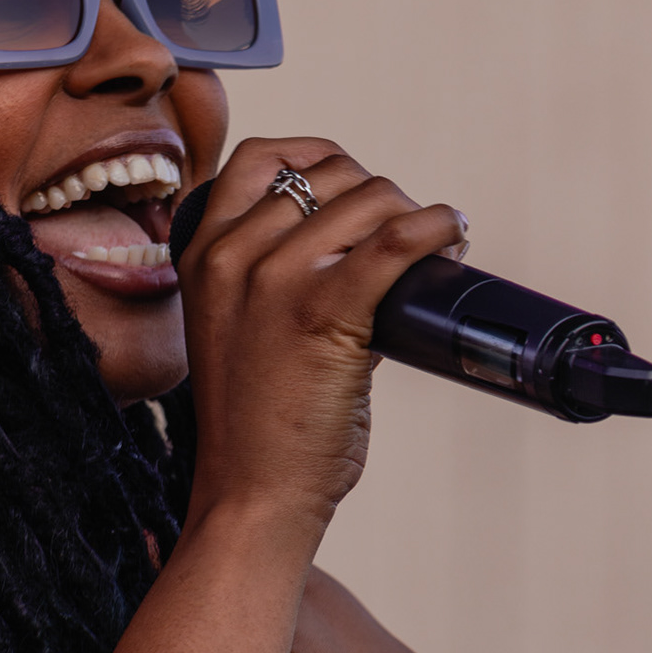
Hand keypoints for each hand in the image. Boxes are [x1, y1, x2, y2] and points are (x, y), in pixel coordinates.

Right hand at [176, 138, 466, 529]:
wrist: (251, 496)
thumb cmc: (254, 423)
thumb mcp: (232, 325)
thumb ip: (267, 274)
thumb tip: (355, 239)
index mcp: (200, 253)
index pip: (260, 156)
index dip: (318, 158)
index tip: (354, 188)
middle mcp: (230, 255)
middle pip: (327, 174)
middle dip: (378, 193)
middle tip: (406, 231)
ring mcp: (272, 280)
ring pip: (368, 198)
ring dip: (414, 213)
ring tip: (435, 244)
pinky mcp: (322, 313)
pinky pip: (396, 239)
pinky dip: (436, 227)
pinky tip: (451, 237)